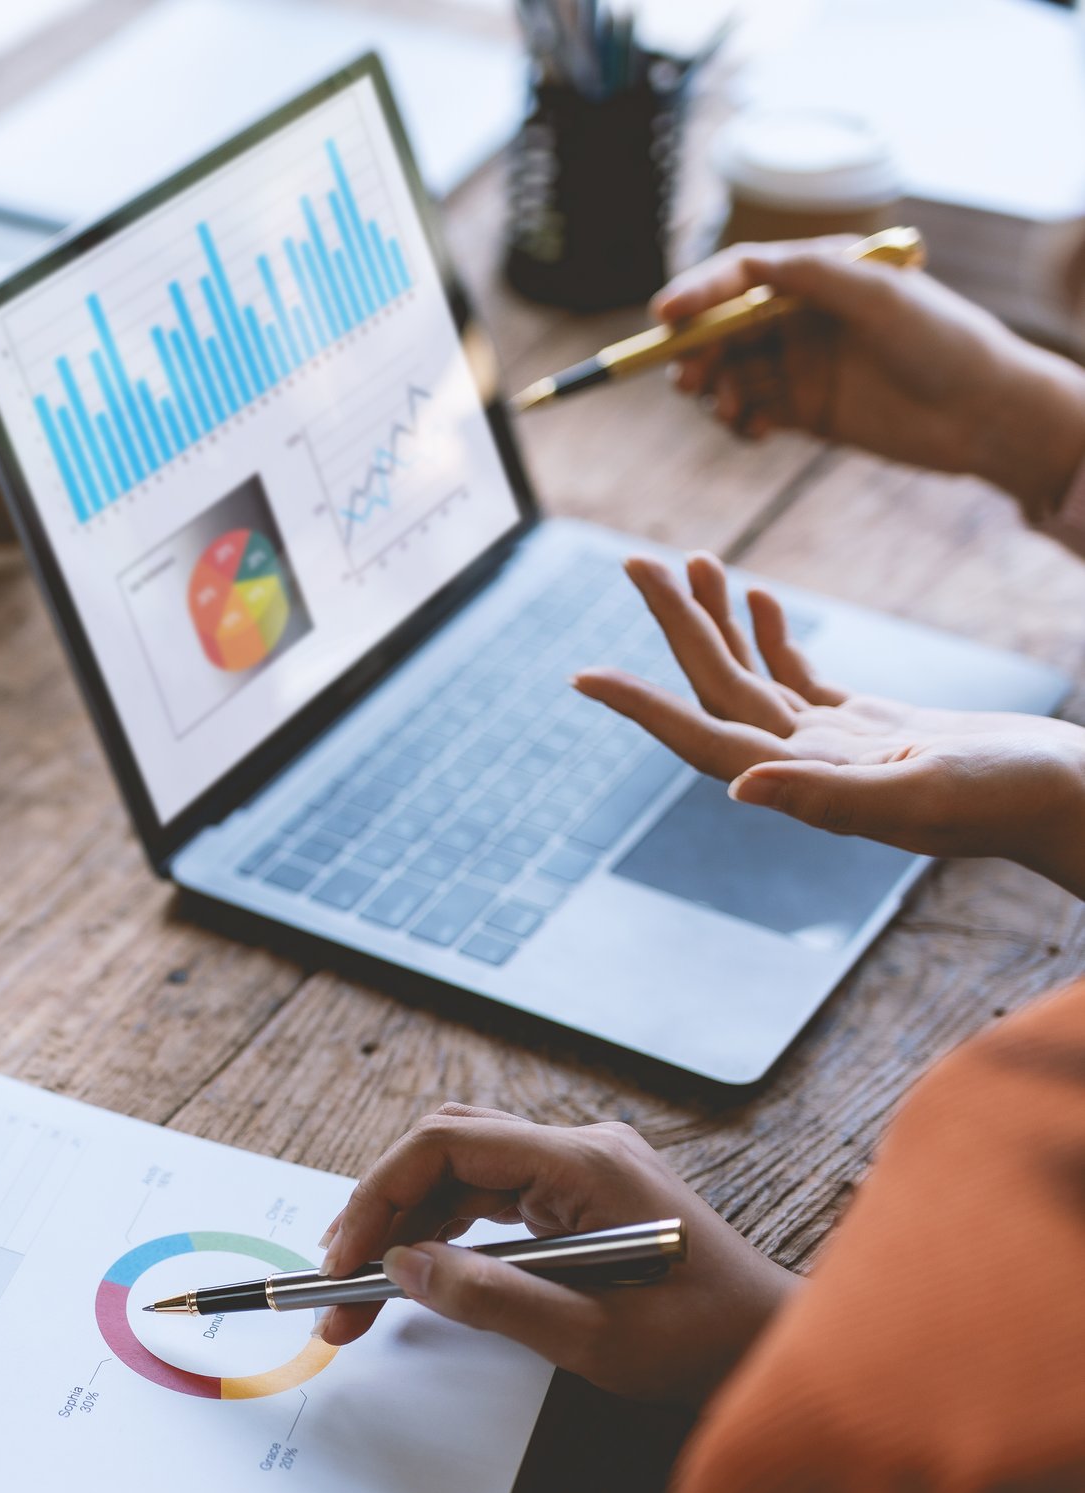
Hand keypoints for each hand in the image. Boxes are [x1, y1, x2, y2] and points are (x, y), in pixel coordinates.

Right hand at [315, 1104, 798, 1403]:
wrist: (778, 1349)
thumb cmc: (704, 1345)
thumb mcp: (592, 1339)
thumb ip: (492, 1298)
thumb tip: (404, 1267)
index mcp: (586, 1164)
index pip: (447, 1145)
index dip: (379, 1196)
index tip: (345, 1259)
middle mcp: (582, 1146)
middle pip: (446, 1145)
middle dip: (381, 1205)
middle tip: (339, 1276)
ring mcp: (583, 1165)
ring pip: (463, 1167)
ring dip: (407, 1219)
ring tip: (366, 1285)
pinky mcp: (584, 1191)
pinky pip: (493, 1190)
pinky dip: (446, 1226)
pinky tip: (421, 1268)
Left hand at [573, 551, 1084, 894]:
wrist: (1076, 804)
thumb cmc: (1014, 802)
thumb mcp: (921, 793)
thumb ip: (827, 794)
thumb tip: (736, 787)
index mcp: (805, 782)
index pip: (703, 736)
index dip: (640, 707)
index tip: (582, 676)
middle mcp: (806, 767)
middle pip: (718, 688)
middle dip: (675, 626)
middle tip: (635, 561)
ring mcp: (836, 746)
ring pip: (754, 675)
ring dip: (717, 621)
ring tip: (688, 562)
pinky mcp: (872, 728)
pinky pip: (800, 678)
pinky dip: (771, 636)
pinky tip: (753, 598)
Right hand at [656, 238, 1084, 515]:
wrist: (984, 414)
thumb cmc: (944, 342)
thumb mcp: (881, 296)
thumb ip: (814, 276)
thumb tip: (749, 263)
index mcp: (819, 277)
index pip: (741, 275)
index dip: (698, 292)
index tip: (666, 316)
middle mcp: (801, 317)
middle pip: (721, 327)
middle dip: (694, 350)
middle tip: (686, 379)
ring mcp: (799, 364)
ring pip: (727, 372)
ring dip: (712, 390)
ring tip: (727, 410)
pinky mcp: (802, 409)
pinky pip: (747, 412)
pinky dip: (736, 421)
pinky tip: (752, 430)